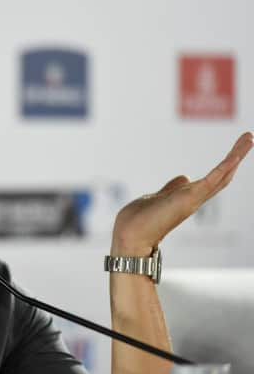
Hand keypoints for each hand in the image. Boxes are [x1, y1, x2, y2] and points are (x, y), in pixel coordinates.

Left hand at [111, 131, 253, 256]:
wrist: (131, 235)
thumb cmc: (140, 221)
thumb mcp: (159, 198)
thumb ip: (171, 188)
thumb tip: (182, 177)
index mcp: (187, 198)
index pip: (211, 180)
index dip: (224, 167)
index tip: (234, 153)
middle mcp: (195, 199)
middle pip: (222, 177)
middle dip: (236, 157)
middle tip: (248, 139)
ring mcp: (195, 199)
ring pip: (223, 175)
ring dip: (237, 155)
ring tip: (249, 138)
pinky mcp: (192, 197)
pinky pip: (214, 178)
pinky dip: (227, 164)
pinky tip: (237, 152)